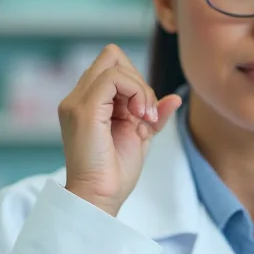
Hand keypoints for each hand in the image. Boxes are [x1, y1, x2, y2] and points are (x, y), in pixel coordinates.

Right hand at [58, 44, 181, 215]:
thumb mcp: (140, 137)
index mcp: (89, 103)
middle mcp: (78, 98)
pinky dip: (136, 91)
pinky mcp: (84, 109)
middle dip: (138, 80)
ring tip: (143, 118)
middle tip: (146, 114)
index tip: (146, 114)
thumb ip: (153, 115)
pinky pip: (114, 77)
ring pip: (114, 61)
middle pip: (112, 56)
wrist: (99, 198)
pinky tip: (140, 116)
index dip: (136, 83)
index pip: (113, 67)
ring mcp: (78, 101)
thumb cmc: (115, 175)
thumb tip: (176, 97)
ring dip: (140, 88)